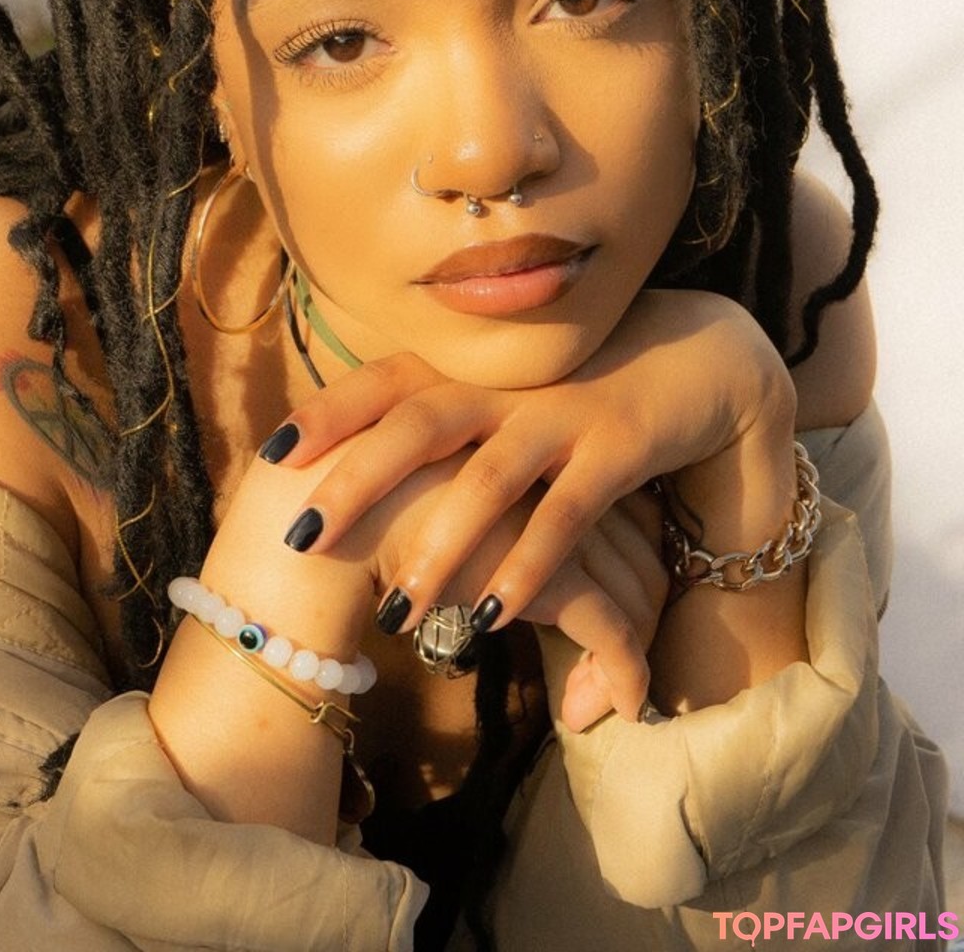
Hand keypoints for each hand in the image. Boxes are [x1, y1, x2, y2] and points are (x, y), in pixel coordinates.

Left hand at [264, 289, 794, 645]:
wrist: (700, 353)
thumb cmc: (583, 382)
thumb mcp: (510, 388)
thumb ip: (450, 412)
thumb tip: (365, 459)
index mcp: (476, 367)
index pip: (387, 381)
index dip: (329, 413)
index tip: (271, 455)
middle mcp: (509, 384)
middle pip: (418, 425)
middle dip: (357, 481)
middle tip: (301, 537)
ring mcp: (563, 413)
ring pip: (488, 479)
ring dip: (441, 547)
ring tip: (399, 615)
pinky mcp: (617, 447)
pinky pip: (566, 515)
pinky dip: (528, 565)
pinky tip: (494, 618)